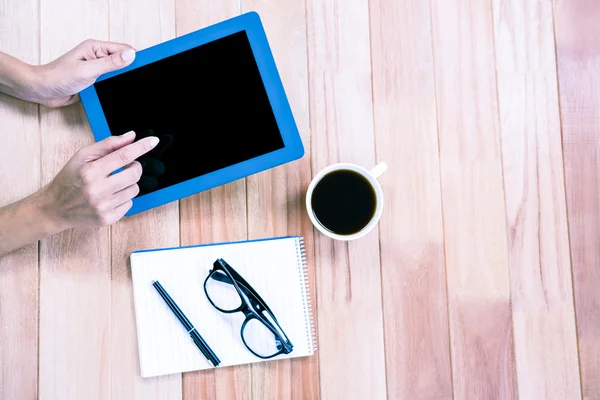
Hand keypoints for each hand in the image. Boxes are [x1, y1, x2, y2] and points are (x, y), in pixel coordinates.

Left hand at [29, 40, 135, 106]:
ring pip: (117, 74)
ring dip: (120, 82)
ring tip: (123, 88)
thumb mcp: (88, 70)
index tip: (146, 67)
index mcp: (95, 48)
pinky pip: (109, 83)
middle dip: (129, 71)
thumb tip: (130, 56)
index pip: (123, 50)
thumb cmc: (57, 76)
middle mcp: (96, 57)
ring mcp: (95, 69)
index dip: (135, 58)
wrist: (42, 90)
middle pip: (122, 62)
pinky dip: (113, 89)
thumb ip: (110, 63)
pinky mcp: (93, 80)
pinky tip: (113, 94)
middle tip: (136, 81)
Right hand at [39, 131, 157, 229]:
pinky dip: (124, 198)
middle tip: (126, 166)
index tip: (153, 141)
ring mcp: (103, 207)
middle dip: (134, 167)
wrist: (55, 208)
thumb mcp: (82, 157)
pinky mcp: (108, 219)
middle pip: (134, 174)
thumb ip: (107, 145)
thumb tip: (131, 136)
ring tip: (112, 183)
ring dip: (128, 183)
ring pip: (134, 189)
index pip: (123, 156)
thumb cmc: (69, 179)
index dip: (141, 147)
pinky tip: (109, 196)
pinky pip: (130, 203)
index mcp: (89, 172)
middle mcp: (97, 190)